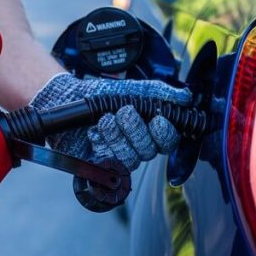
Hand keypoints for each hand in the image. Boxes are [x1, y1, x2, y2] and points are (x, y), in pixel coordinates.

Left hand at [29, 74, 191, 171]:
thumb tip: (185, 97)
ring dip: (116, 136)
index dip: (164, 133)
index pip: (168, 141)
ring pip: (129, 159)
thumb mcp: (133, 90)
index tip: (156, 120)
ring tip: (103, 120)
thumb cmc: (102, 96)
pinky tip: (94, 134)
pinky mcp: (100, 165)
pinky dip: (101, 146)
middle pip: (148, 151)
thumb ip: (159, 93)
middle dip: (134, 130)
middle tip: (121, 113)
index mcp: (149, 131)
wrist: (70, 101)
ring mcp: (119, 158)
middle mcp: (137, 147)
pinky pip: (109, 165)